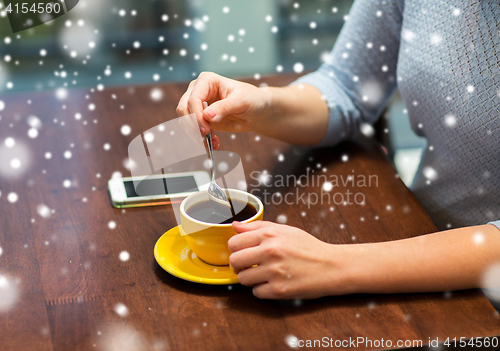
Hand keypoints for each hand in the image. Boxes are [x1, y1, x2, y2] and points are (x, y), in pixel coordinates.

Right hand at [176, 72, 270, 136]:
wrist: (256, 109)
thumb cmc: (251, 99)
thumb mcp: (241, 101)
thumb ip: (224, 107)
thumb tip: (207, 115)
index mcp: (207, 81)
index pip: (194, 99)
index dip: (196, 116)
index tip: (206, 131)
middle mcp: (197, 90)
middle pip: (184, 109)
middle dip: (193, 126)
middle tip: (206, 139)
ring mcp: (197, 104)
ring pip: (185, 121)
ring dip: (196, 135)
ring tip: (214, 142)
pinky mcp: (200, 118)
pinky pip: (193, 130)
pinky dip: (201, 139)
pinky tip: (215, 143)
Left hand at [228, 221, 350, 298]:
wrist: (330, 266)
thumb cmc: (308, 247)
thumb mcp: (285, 230)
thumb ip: (258, 226)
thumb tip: (235, 225)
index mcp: (269, 235)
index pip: (233, 243)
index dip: (235, 249)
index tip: (242, 252)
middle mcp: (270, 252)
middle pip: (234, 261)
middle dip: (238, 265)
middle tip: (247, 266)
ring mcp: (274, 272)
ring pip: (243, 279)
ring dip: (250, 278)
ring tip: (262, 275)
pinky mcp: (279, 290)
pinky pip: (256, 292)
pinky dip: (262, 290)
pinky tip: (272, 283)